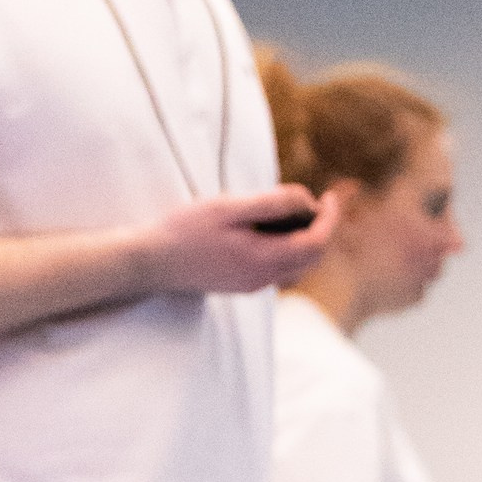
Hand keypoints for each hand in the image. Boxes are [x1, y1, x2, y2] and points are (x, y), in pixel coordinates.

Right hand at [132, 185, 343, 299]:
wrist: (151, 263)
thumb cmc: (186, 230)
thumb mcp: (229, 207)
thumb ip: (271, 203)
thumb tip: (306, 199)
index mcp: (264, 260)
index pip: (316, 244)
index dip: (329, 220)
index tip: (329, 197)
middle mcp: (264, 278)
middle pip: (311, 257)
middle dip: (320, 229)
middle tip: (316, 201)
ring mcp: (253, 284)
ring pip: (295, 264)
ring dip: (303, 238)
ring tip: (292, 210)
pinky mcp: (242, 283)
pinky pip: (277, 267)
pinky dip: (285, 246)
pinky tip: (269, 227)